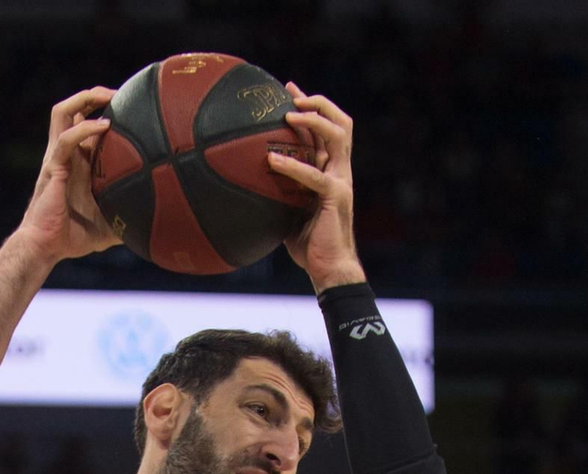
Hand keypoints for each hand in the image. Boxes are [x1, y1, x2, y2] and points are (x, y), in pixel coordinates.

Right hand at [18, 90, 118, 263]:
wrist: (45, 249)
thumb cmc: (72, 238)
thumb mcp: (108, 226)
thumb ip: (127, 219)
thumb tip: (159, 228)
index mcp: (78, 162)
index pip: (87, 123)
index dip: (105, 109)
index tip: (132, 107)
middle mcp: (67, 154)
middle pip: (74, 109)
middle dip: (96, 95)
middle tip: (121, 94)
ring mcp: (58, 157)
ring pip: (63, 112)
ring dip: (85, 98)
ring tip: (108, 96)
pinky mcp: (53, 167)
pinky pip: (67, 138)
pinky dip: (85, 128)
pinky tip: (105, 126)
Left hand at [268, 86, 362, 292]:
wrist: (330, 269)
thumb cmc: (309, 246)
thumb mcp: (288, 213)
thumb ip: (277, 193)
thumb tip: (246, 185)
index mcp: (331, 170)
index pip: (326, 129)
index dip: (310, 106)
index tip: (288, 90)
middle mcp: (340, 170)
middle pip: (338, 122)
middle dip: (316, 102)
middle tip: (290, 94)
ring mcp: (341, 180)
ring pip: (336, 135)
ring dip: (313, 120)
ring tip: (288, 115)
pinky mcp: (336, 196)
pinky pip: (313, 175)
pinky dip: (292, 165)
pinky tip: (271, 159)